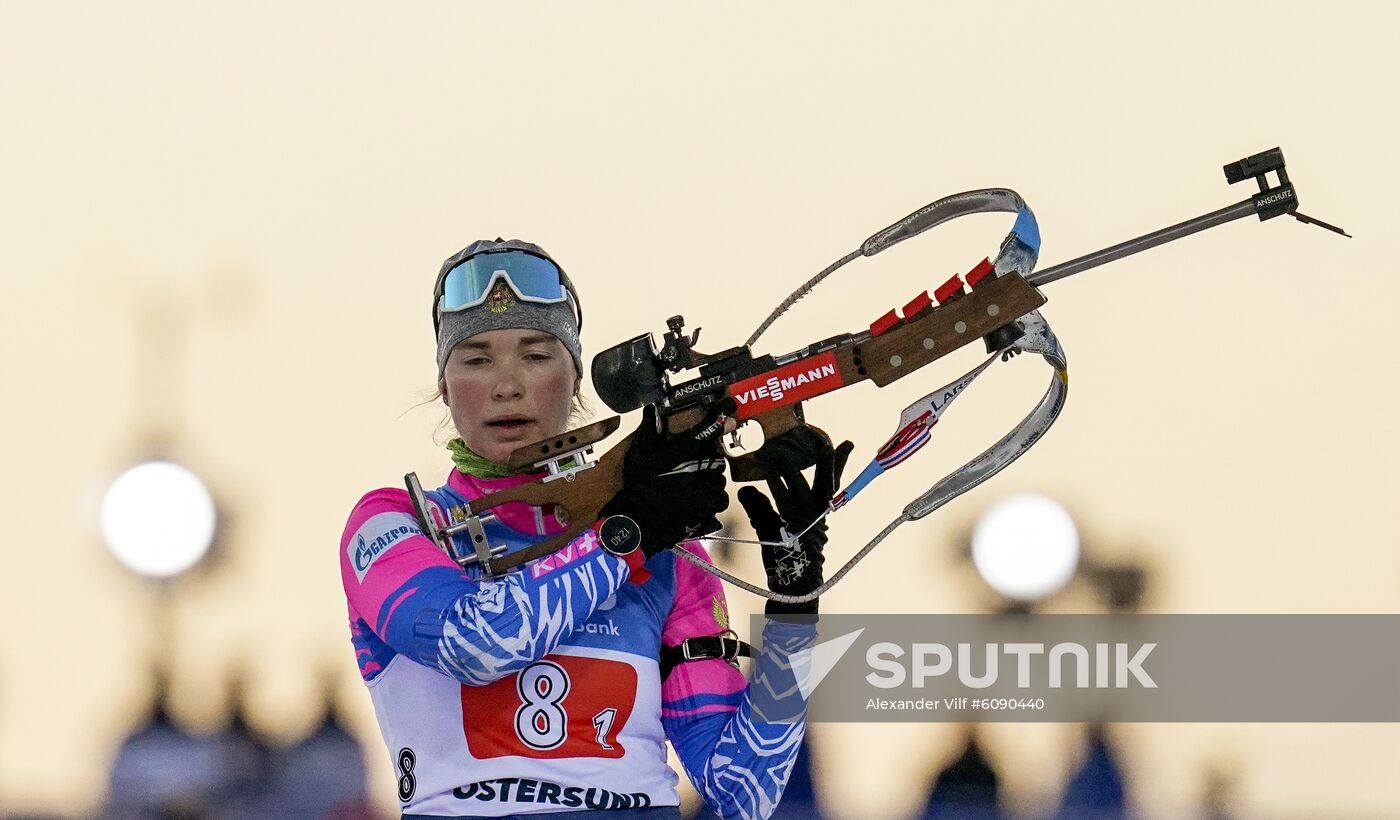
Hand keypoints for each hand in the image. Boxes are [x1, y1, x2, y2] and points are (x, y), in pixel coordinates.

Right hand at [600, 401, 732, 557]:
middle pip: (716, 458)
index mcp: (681, 454)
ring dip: (709, 482)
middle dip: (707, 463)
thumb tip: (650, 409)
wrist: (641, 522)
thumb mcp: (638, 456)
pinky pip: (719, 498)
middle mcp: (698, 469)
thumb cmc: (638, 487)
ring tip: (690, 490)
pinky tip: (695, 502)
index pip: (704, 432)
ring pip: (718, 479)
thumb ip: (648, 431)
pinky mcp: (712, 507)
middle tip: (691, 471)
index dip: (719, 419)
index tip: (730, 407)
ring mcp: (707, 489)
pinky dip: (711, 499)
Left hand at [736, 426, 853, 614]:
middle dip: (827, 461)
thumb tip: (747, 488)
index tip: (848, 443)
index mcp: (819, 511)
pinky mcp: (792, 530)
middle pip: (824, 482)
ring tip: (780, 453)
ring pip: (800, 491)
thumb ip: (760, 505)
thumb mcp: (770, 524)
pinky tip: (767, 478)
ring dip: (789, 472)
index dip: (839, 463)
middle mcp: (816, 514)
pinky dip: (777, 491)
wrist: (793, 582)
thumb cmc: (784, 553)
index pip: (831, 481)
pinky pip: (784, 506)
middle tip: (827, 440)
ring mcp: (805, 522)